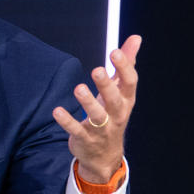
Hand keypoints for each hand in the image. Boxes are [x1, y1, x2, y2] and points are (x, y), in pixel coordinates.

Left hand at [52, 35, 141, 183]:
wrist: (104, 155)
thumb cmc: (112, 114)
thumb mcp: (120, 92)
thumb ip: (125, 65)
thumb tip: (135, 38)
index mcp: (126, 100)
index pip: (130, 83)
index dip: (124, 68)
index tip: (115, 51)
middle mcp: (116, 114)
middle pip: (114, 99)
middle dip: (106, 85)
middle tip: (97, 70)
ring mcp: (101, 129)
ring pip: (96, 116)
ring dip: (87, 102)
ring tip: (78, 88)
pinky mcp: (85, 139)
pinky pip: (76, 130)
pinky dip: (67, 121)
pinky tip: (57, 110)